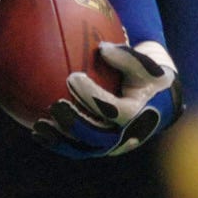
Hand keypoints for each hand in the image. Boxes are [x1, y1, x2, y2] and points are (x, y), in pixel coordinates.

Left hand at [33, 41, 183, 157]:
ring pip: (83, 148)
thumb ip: (125, 57)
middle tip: (54, 105)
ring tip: (39, 126)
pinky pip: (77, 149)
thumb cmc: (148, 78)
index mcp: (135, 114)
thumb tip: (102, 49)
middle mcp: (125, 136)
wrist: (160, 103)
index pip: (110, 108)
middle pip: (95, 135)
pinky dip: (57, 143)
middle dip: (73, 122)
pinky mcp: (101, 148)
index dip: (90, 95)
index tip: (73, 77)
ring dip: (60, 139)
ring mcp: (112, 146)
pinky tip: (37, 133)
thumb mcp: (145, 65)